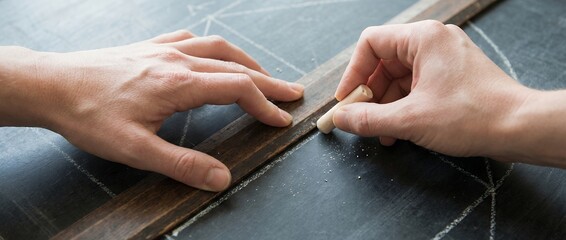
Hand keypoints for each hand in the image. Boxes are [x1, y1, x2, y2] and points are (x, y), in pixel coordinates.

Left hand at [3, 30, 303, 190]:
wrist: (51, 84)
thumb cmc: (88, 115)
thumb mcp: (135, 150)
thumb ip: (182, 164)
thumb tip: (220, 178)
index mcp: (178, 84)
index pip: (237, 89)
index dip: (264, 105)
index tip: (281, 120)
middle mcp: (176, 60)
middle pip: (235, 67)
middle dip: (268, 82)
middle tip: (291, 93)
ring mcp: (163, 49)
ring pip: (217, 48)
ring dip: (246, 61)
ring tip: (263, 74)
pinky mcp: (148, 47)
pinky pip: (190, 39)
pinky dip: (212, 48)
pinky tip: (212, 55)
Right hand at [333, 20, 533, 159]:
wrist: (519, 128)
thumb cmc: (472, 115)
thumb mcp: (409, 120)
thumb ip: (368, 118)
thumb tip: (341, 118)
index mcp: (422, 39)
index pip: (371, 44)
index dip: (353, 73)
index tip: (347, 100)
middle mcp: (433, 42)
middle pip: (384, 62)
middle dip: (370, 94)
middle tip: (360, 119)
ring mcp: (444, 59)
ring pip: (400, 78)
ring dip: (386, 105)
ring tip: (381, 132)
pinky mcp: (452, 77)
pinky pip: (416, 87)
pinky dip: (403, 107)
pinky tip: (398, 131)